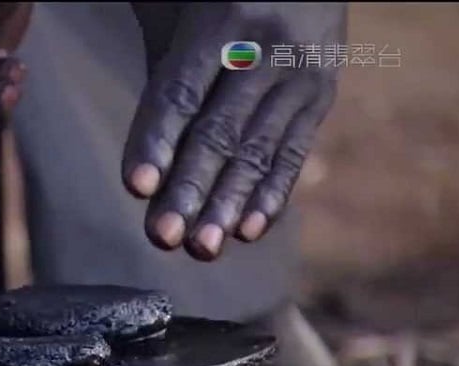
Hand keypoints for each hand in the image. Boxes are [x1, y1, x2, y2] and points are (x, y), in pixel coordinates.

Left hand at [124, 3, 346, 260]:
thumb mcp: (184, 7)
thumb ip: (165, 59)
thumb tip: (138, 143)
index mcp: (220, 20)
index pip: (181, 91)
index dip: (156, 141)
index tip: (136, 187)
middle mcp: (265, 48)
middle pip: (220, 130)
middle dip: (189, 188)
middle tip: (163, 238)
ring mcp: (300, 73)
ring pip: (258, 149)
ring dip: (227, 204)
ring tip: (200, 249)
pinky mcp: (322, 93)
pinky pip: (294, 150)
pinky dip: (270, 193)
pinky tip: (247, 231)